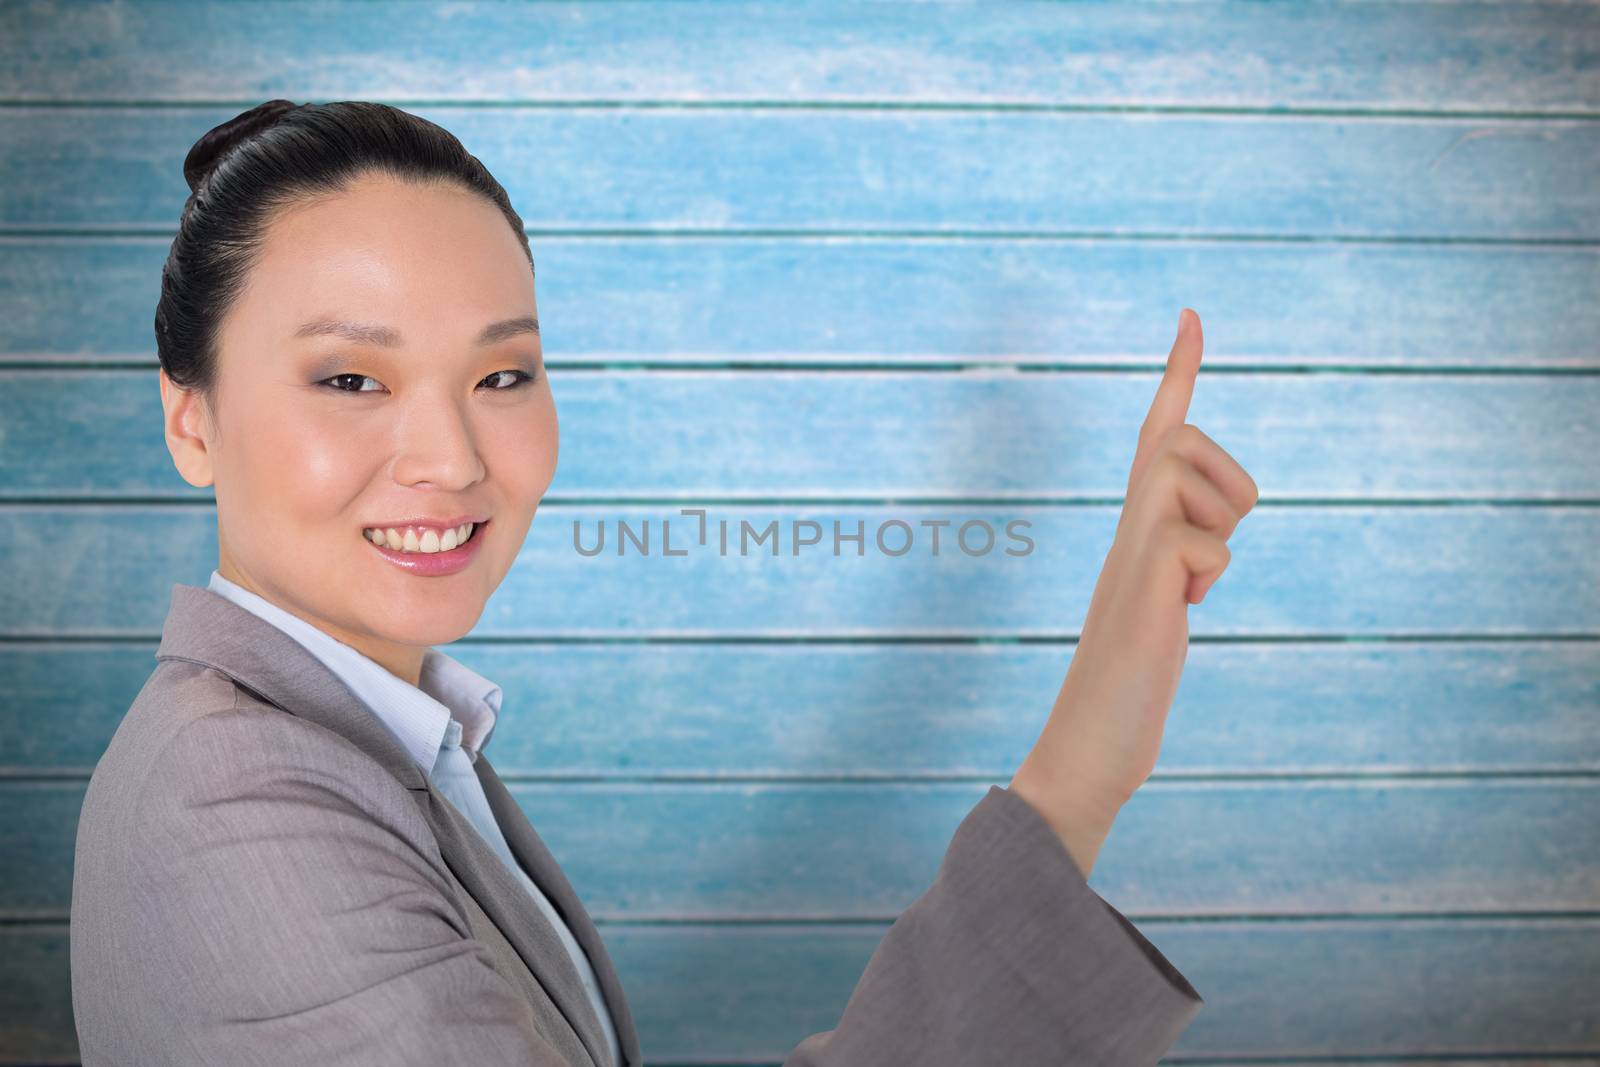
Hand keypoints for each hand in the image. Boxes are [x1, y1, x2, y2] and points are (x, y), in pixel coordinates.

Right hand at [1010, 309, 1258, 876]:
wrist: (1085, 749)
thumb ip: (1171, 570)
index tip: (1191, 317)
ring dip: (1217, 522)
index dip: (1176, 375)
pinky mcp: (1142, 586)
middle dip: (1224, 476)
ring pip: (1189, 474)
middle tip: (1210, 557)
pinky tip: (1185, 612)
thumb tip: (1199, 554)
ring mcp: (1132, 556)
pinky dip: (1209, 573)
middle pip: (1181, 439)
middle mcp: (1129, 532)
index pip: (1155, 437)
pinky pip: (1202, 543)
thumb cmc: (1123, 692)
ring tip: (1194, 587)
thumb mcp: (1158, 613)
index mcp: (1137, 535)